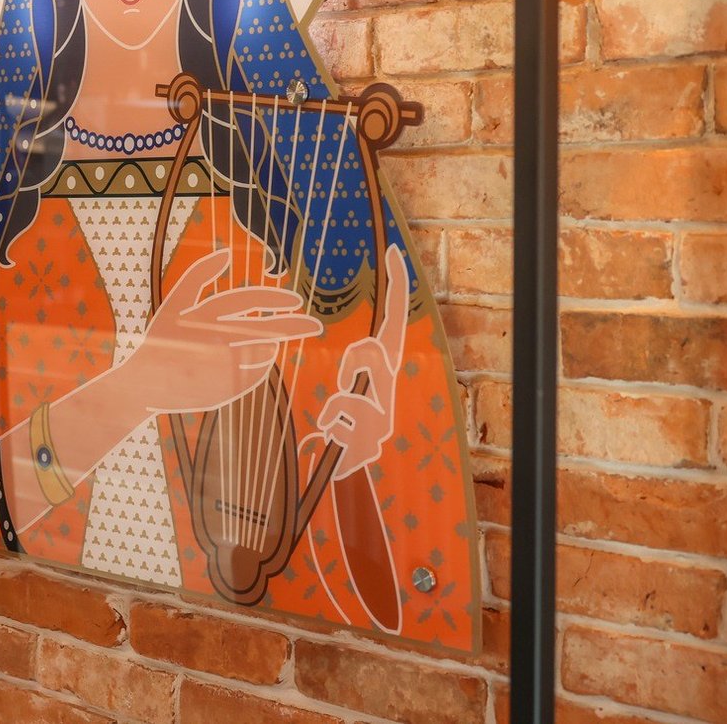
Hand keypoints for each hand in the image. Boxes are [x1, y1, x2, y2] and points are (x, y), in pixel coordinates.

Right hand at [119, 249, 322, 416]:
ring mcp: (222, 368)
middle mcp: (215, 341)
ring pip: (262, 353)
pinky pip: (254, 374)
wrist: (144, 387)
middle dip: (294, 326)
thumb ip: (197, 276)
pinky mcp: (227, 389)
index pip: (247, 301)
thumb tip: (225, 252)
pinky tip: (244, 363)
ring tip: (261, 346)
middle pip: (265, 329)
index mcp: (204, 316)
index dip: (274, 299)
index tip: (295, 300)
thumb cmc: (160, 342)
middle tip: (315, 325)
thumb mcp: (173, 305)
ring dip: (268, 347)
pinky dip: (256, 366)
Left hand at [319, 243, 409, 479]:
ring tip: (335, 428)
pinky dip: (329, 432)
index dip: (398, 288)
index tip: (393, 251)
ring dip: (335, 411)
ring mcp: (385, 419)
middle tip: (348, 381)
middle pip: (376, 354)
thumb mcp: (346, 394)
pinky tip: (334, 444)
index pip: (394, 324)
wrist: (349, 476)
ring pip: (351, 395)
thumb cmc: (343, 429)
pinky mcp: (372, 443)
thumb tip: (358, 355)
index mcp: (384, 375)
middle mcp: (391, 392)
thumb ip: (353, 375)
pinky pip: (338, 421)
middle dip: (358, 362)